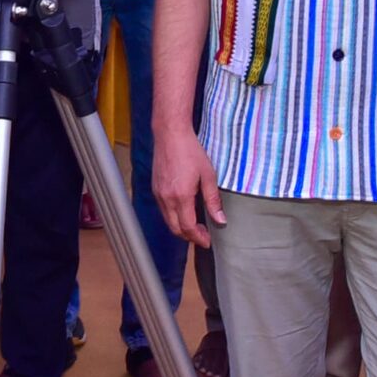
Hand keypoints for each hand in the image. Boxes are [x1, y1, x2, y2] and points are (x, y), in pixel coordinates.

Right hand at [153, 127, 222, 249]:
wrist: (170, 135)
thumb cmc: (190, 151)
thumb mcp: (208, 175)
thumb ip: (213, 200)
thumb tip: (220, 220)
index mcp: (181, 196)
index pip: (188, 227)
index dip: (198, 238)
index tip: (207, 242)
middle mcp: (166, 198)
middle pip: (175, 228)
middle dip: (189, 237)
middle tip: (203, 237)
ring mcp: (158, 194)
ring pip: (168, 221)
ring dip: (180, 228)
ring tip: (195, 227)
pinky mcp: (155, 189)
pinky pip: (163, 210)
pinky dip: (173, 217)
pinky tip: (184, 212)